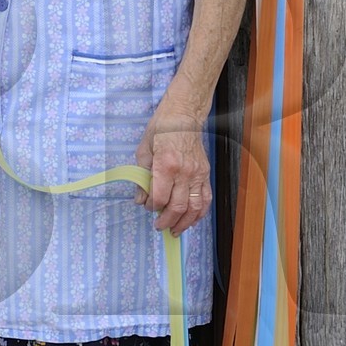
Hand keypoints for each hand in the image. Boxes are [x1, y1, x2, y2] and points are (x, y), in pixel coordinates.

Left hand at [135, 99, 211, 234]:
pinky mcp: (205, 173)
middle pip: (178, 206)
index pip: (159, 197)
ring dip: (184, 223)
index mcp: (166, 164)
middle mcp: (184, 171)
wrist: (184, 114)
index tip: (148, 207)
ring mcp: (198, 173)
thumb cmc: (161, 129)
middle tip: (159, 226)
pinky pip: (205, 199)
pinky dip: (199, 213)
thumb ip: (142, 178)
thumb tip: (140, 199)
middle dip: (167, 221)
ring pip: (194, 207)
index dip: (152, 207)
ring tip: (175, 230)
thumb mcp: (144, 150)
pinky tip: (192, 220)